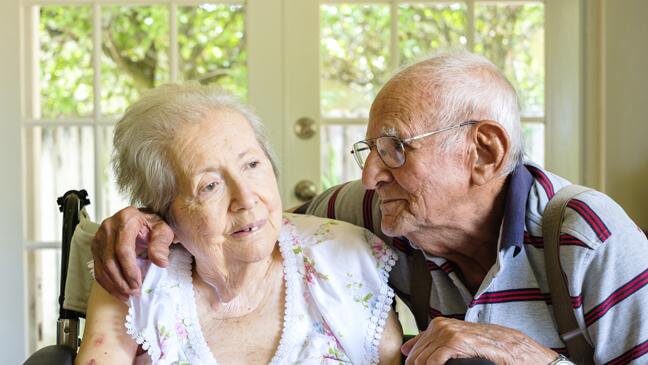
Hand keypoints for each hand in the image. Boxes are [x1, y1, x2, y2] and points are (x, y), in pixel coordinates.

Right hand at [91, 206, 174, 299]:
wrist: (142, 220)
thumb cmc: (152, 225)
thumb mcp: (163, 230)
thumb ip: (161, 244)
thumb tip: (161, 262)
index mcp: (126, 219)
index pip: (123, 248)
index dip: (129, 269)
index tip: (138, 283)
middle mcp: (108, 227)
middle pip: (109, 259)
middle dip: (121, 280)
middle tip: (134, 292)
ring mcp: (99, 237)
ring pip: (101, 266)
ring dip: (114, 284)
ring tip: (127, 295)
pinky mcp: (96, 247)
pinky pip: (97, 268)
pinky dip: (107, 283)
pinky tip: (118, 291)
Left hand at [401, 318, 556, 364]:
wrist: (517, 350)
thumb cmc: (491, 348)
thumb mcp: (460, 343)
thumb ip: (434, 343)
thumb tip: (408, 350)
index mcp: (439, 325)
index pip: (413, 348)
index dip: (413, 363)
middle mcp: (441, 325)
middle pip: (414, 356)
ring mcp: (448, 331)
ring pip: (421, 359)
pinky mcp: (456, 341)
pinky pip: (432, 360)